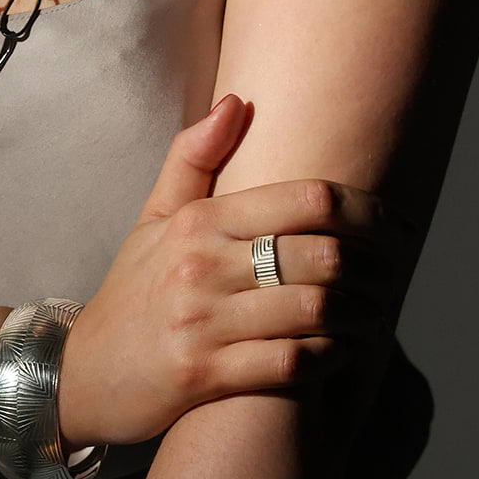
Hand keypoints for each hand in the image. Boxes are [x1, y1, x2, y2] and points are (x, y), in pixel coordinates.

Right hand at [57, 93, 410, 449]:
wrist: (84, 370)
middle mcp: (200, 266)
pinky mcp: (205, 377)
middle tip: (394, 271)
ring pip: (315, 311)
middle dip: (375, 266)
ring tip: (378, 312)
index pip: (304, 199)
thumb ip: (194, 157)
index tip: (391, 224)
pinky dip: (331, 358)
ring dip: (362, 315)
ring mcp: (202, 323)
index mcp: (197, 220)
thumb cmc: (133, 289)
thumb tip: (237, 101)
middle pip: (322, 254)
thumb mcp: (154, 217)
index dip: (365, 209)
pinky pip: (292, 365)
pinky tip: (343, 350)